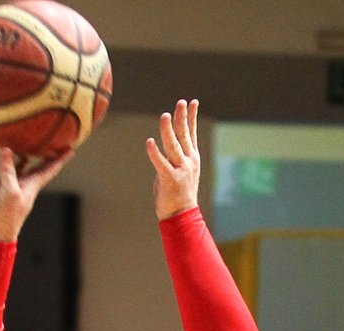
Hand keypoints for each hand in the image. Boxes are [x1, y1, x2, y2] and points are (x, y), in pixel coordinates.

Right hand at [0, 147, 72, 242]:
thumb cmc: (5, 217)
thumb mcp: (10, 192)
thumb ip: (9, 171)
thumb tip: (5, 149)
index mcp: (31, 185)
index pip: (50, 169)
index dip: (61, 159)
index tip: (71, 149)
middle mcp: (20, 184)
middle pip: (35, 166)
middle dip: (43, 155)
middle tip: (48, 140)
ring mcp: (5, 186)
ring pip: (11, 166)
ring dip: (13, 155)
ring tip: (14, 140)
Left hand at [146, 98, 200, 219]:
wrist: (182, 216)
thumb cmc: (177, 194)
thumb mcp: (179, 171)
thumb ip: (172, 158)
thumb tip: (161, 147)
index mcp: (192, 158)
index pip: (192, 133)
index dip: (192, 117)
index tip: (193, 102)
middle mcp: (189, 162)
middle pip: (184, 135)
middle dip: (182, 117)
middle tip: (180, 102)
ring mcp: (181, 170)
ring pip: (173, 146)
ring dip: (169, 130)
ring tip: (165, 115)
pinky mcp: (170, 180)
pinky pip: (161, 164)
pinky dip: (155, 153)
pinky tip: (150, 142)